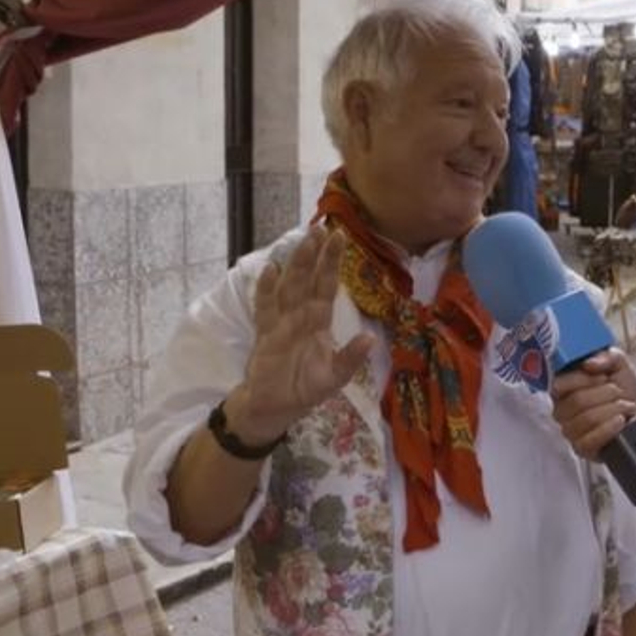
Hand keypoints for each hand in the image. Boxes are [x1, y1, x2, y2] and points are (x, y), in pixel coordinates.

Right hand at [229, 227, 374, 442]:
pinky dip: (266, 291)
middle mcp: (300, 315)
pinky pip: (265, 308)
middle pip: (307, 280)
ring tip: (302, 243)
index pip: (327, 286)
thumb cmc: (306, 388)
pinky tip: (270, 271)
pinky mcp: (264, 334)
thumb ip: (350, 359)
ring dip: (295, 266)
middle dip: (314, 255)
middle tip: (320, 229)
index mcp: (319, 321)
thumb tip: (370, 340)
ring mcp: (280, 322)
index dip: (332, 263)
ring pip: (289, 288)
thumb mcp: (334, 377)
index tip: (339, 237)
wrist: (276, 406)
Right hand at [550, 350, 635, 458]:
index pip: (558, 385)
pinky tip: (621, 421)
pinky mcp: (581, 448)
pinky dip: (610, 428)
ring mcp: (569, 431)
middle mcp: (561, 410)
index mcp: (563, 388)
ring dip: (613, 409)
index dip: (582, 379)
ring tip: (625, 406)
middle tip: (619, 392)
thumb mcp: (618, 363)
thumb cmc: (624, 389)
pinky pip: (590, 439)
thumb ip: (605, 355)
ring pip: (587, 419)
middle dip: (606, 394)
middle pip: (577, 401)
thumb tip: (589, 364)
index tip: (603, 377)